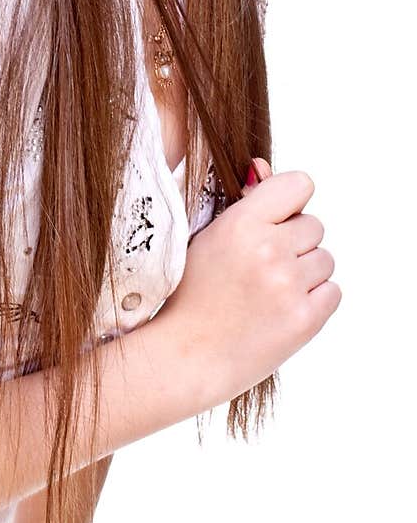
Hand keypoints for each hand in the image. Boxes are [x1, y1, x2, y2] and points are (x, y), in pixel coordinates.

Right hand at [159, 157, 341, 403]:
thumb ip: (242, 203)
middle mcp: (270, 250)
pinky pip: (333, 291)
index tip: (277, 217)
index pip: (300, 185)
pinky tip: (283, 307)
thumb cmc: (193, 293)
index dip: (290, 201)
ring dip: (306, 271)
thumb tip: (264, 167)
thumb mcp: (207, 237)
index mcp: (242, 223)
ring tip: (270, 289)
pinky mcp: (306, 319)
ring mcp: (289, 286)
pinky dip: (315, 298)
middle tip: (262, 264)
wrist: (188, 355)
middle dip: (295, 242)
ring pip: (326, 260)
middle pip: (315, 225)